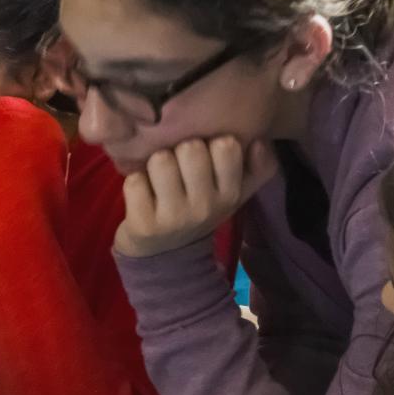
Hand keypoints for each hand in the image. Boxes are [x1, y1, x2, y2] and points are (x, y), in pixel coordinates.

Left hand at [114, 137, 276, 258]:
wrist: (165, 254)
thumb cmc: (198, 209)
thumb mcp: (233, 192)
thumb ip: (256, 167)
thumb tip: (259, 141)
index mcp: (231, 193)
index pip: (227, 146)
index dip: (210, 140)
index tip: (204, 152)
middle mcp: (206, 206)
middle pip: (190, 148)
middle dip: (178, 147)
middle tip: (176, 163)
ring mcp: (174, 218)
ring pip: (161, 160)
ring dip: (154, 162)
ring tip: (157, 176)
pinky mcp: (144, 226)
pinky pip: (134, 182)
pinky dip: (135, 182)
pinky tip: (142, 192)